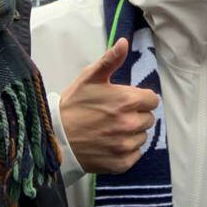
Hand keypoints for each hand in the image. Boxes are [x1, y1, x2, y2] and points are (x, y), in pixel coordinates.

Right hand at [59, 38, 159, 173]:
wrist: (53, 138)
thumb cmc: (73, 105)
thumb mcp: (89, 78)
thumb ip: (110, 60)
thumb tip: (124, 42)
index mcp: (127, 101)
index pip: (152, 100)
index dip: (141, 99)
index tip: (128, 101)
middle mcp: (130, 124)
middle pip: (149, 118)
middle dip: (137, 115)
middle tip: (118, 115)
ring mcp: (125, 145)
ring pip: (142, 137)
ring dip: (133, 133)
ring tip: (113, 130)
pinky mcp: (120, 163)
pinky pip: (135, 155)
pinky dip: (127, 151)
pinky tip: (111, 144)